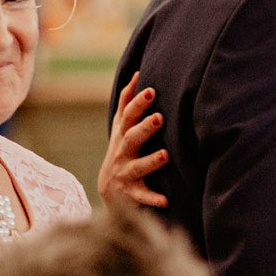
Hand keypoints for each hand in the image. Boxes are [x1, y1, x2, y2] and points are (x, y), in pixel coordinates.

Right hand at [98, 75, 168, 207]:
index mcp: (123, 135)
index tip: (151, 90)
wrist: (109, 190)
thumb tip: (137, 74)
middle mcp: (123, 152)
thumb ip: (127, 103)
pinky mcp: (131, 193)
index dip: (137, 102)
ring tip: (165, 155)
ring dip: (151, 161)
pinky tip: (166, 201)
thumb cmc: (122, 151)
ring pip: (138, 166)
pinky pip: (142, 196)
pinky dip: (153, 199)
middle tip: (160, 117)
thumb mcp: (121, 127)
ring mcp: (126, 173)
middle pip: (132, 137)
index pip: (128, 115)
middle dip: (145, 127)